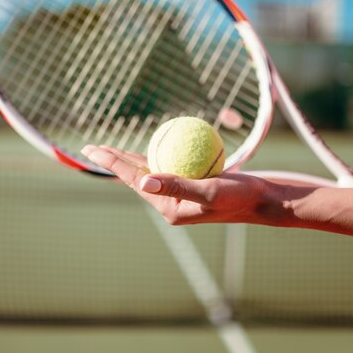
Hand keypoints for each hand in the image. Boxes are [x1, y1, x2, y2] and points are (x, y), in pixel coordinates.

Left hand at [81, 145, 278, 225]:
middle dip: (112, 163)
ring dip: (128, 159)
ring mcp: (179, 194)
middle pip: (134, 177)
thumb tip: (143, 181)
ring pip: (147, 171)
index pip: (134, 180)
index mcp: (168, 208)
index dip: (111, 164)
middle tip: (90, 149)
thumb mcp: (209, 191)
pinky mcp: (189, 185)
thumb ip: (177, 186)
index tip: (92, 151)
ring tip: (109, 150)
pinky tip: (150, 143)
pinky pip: (167, 166)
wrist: (262, 201)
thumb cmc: (239, 197)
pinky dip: (156, 154)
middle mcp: (170, 203)